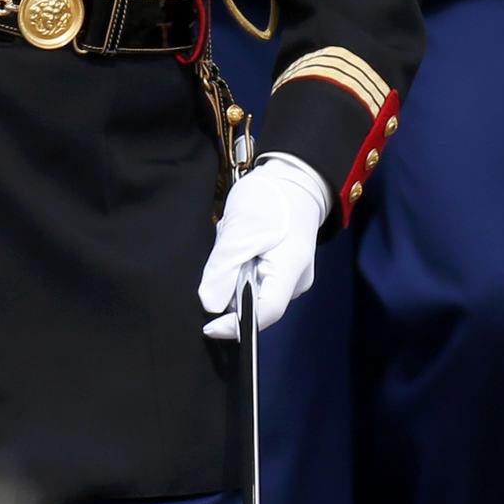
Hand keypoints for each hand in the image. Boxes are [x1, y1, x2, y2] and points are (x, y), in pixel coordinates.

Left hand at [198, 154, 328, 337]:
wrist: (293, 179)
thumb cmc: (270, 199)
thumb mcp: (239, 229)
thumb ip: (223, 269)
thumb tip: (211, 306)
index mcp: (290, 268)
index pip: (266, 313)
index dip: (235, 325)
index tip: (208, 325)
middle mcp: (295, 279)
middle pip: (255, 306)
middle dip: (230, 288)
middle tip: (227, 251)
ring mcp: (291, 276)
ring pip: (250, 293)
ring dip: (233, 274)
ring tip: (236, 241)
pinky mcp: (281, 271)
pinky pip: (252, 282)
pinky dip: (239, 268)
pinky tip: (243, 244)